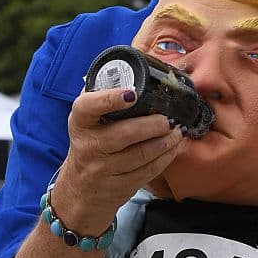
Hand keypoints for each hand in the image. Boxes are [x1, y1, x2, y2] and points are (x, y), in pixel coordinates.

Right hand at [54, 88, 184, 231]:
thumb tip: (130, 69)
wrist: (81, 188)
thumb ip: (101, 96)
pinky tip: (174, 146)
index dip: (109, 99)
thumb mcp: (86, 120)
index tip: (131, 94)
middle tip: (167, 118)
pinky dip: (166, 157)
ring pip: (141, 155)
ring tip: (177, 130)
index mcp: (80, 123)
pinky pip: (148, 170)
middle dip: (152, 125)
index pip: (88, 107)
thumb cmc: (90, 143)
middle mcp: (89, 146)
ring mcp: (104, 169)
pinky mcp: (120, 186)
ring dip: (165, 141)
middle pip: (124, 134)